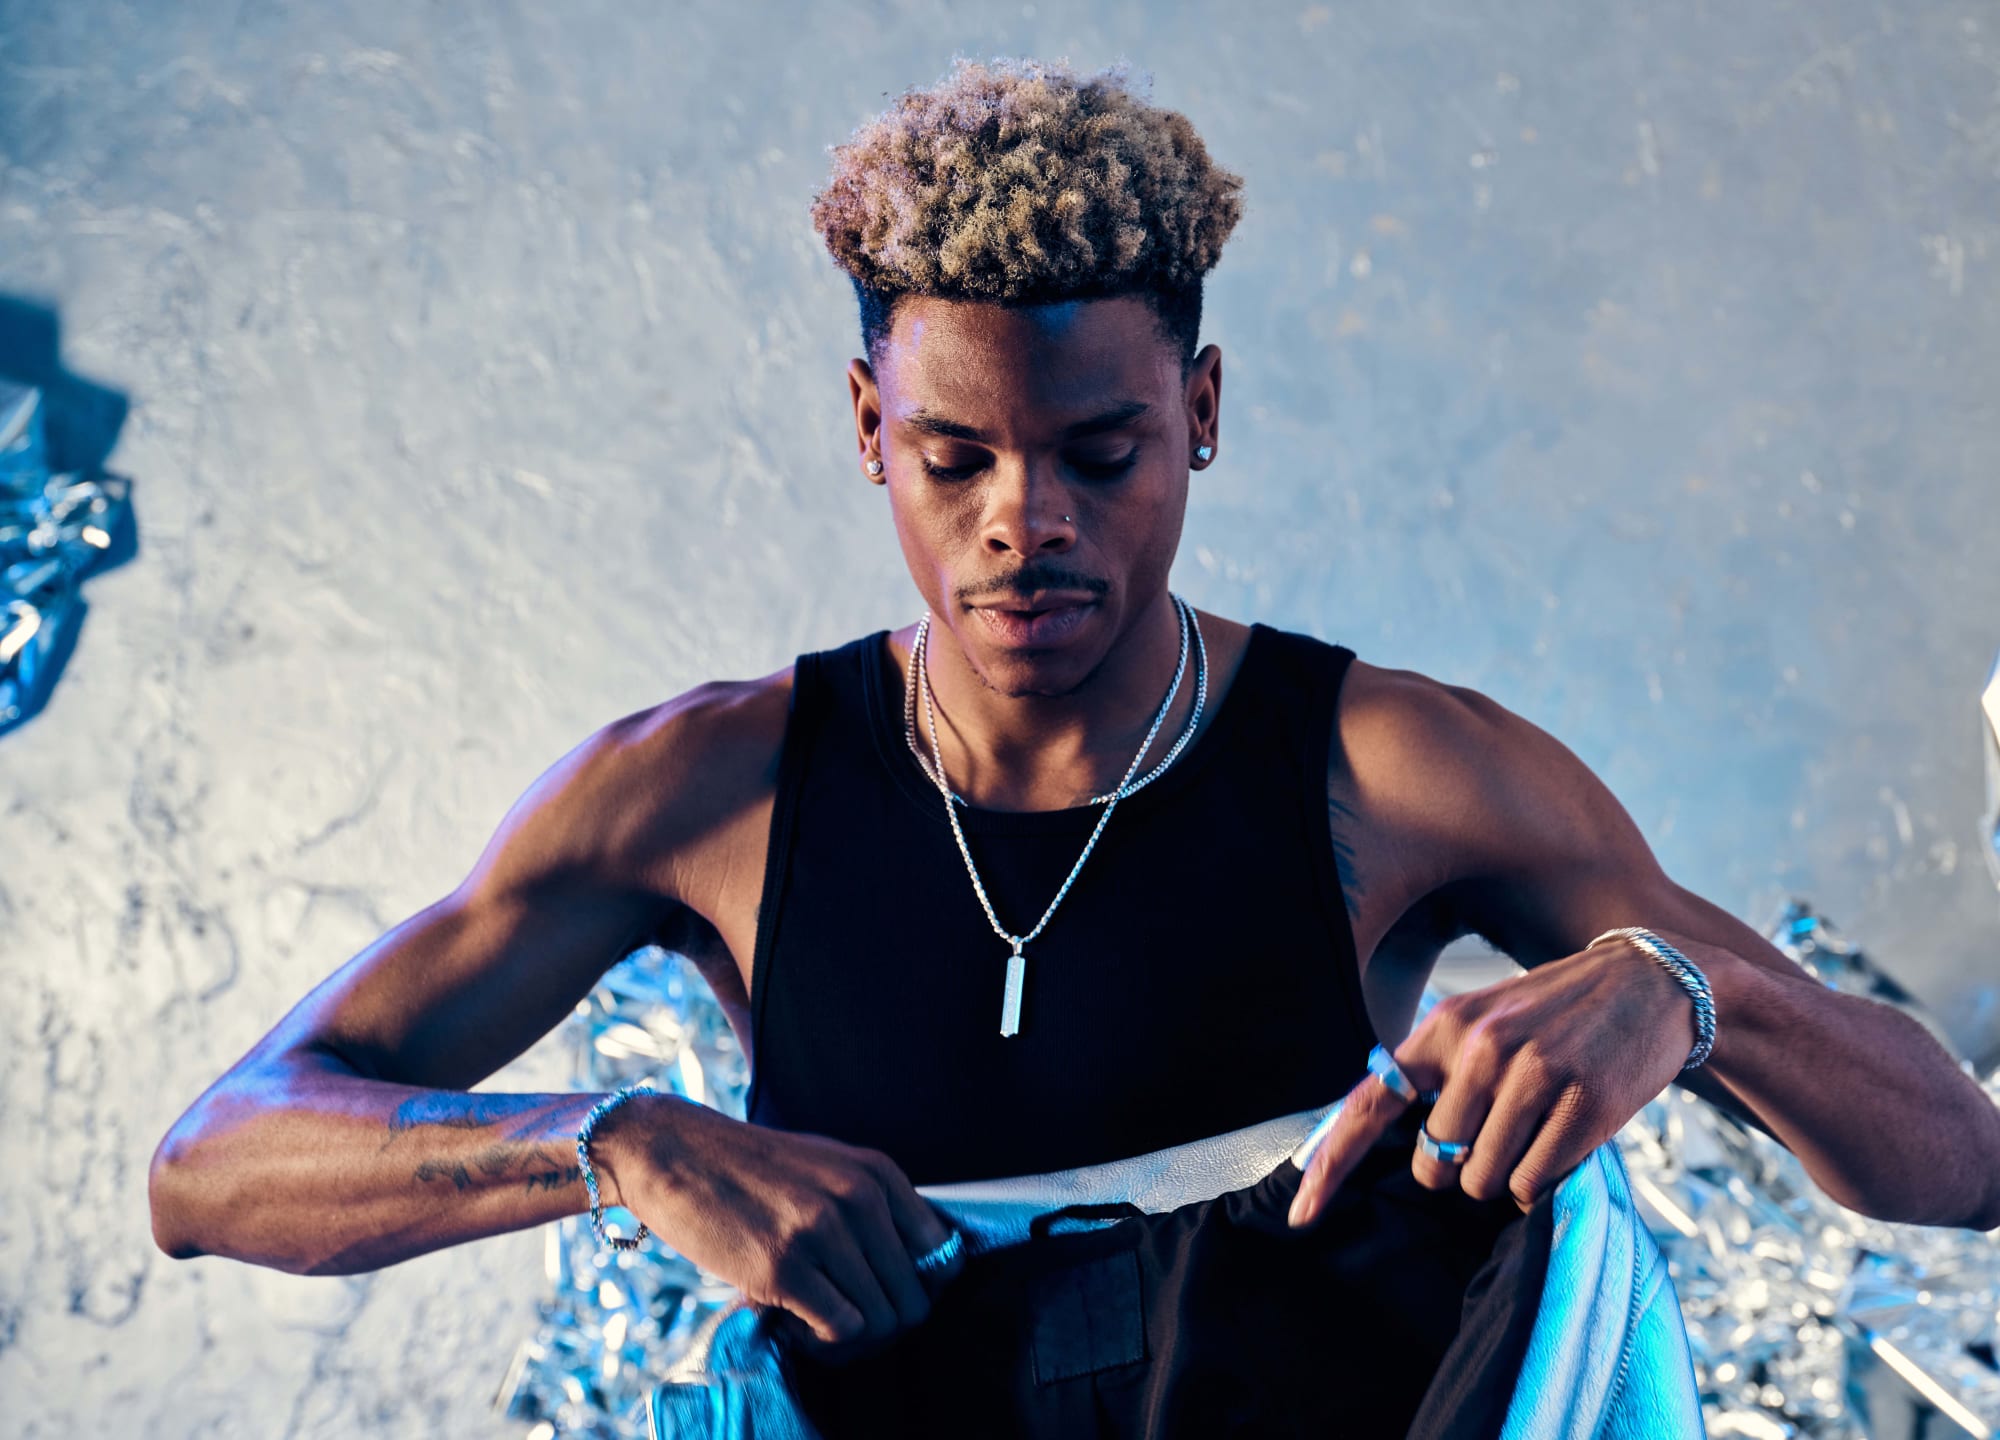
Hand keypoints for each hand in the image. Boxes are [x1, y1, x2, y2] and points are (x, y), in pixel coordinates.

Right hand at [591, 1094, 965, 1358]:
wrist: (673, 1151)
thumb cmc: (750, 1167)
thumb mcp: (828, 1165)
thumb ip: (874, 1207)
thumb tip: (919, 1270)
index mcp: (878, 1172)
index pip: (942, 1254)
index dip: (916, 1286)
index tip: (880, 1290)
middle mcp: (859, 1199)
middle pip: (913, 1298)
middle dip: (881, 1320)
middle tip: (840, 1313)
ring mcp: (821, 1233)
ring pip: (880, 1321)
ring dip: (849, 1334)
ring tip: (811, 1314)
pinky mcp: (782, 1269)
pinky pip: (838, 1330)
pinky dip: (819, 1339)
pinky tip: (791, 1318)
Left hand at [1287, 927, 1718, 1227]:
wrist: (1647, 984)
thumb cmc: (1556, 1012)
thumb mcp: (1486, 1018)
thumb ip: (1440, 1070)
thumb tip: (1403, 1140)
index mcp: (1447, 1027)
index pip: (1372, 1103)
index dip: (1332, 1163)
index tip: (1301, 1212)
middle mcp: (1483, 1050)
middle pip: (1437, 1162)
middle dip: (1459, 1165)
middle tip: (1498, 1130)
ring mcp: (1535, 1077)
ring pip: (1485, 1181)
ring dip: (1507, 1174)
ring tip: (1537, 1125)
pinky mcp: (1583, 1107)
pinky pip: (1535, 1185)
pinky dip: (1543, 1180)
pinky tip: (1563, 1138)